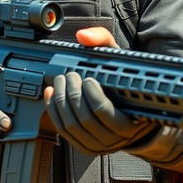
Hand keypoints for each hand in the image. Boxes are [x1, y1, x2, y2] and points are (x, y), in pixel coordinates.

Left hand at [44, 27, 155, 154]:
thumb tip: (83, 36)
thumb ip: (104, 41)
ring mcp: (99, 145)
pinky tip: (51, 94)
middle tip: (70, 76)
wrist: (131, 113)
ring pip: (72, 126)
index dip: (94, 95)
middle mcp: (116, 138)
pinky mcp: (84, 146)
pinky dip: (54, 111)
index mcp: (130, 119)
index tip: (89, 79)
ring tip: (60, 81)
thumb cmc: (124, 84)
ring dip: (61, 101)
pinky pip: (64, 132)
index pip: (107, 112)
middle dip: (73, 94)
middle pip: (85, 119)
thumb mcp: (120, 60)